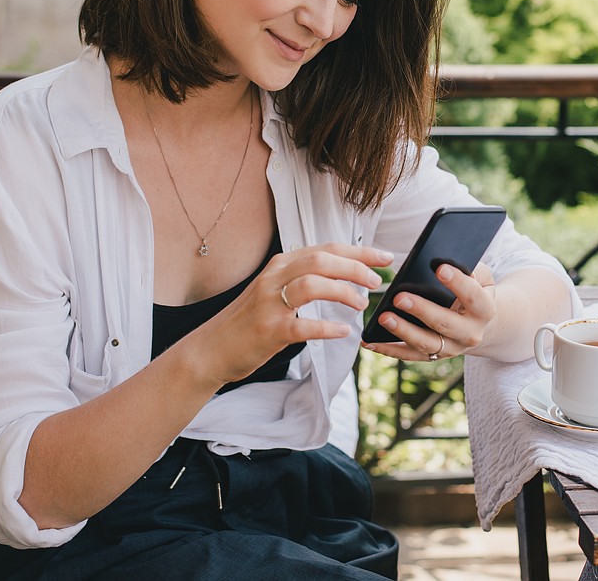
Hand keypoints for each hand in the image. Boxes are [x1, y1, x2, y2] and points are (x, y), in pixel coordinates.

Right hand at [189, 243, 391, 386]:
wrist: (211, 349)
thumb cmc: (250, 320)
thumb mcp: (275, 289)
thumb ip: (304, 277)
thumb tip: (345, 272)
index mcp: (281, 265)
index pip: (326, 248)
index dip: (360, 251)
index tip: (386, 257)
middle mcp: (274, 277)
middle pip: (321, 260)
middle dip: (355, 267)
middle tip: (376, 282)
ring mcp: (269, 304)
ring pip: (311, 284)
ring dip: (342, 291)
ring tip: (361, 304)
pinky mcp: (267, 330)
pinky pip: (301, 326)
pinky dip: (326, 327)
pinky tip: (343, 331)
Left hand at [363, 262, 497, 361]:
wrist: (481, 323)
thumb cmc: (475, 290)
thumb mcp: (480, 276)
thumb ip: (468, 267)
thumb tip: (440, 259)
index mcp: (484, 309)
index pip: (472, 295)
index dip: (457, 282)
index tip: (439, 268)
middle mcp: (470, 333)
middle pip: (444, 323)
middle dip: (421, 310)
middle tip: (399, 297)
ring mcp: (452, 348)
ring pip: (426, 343)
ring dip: (402, 331)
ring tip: (383, 317)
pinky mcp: (434, 356)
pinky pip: (409, 355)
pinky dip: (389, 349)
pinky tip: (370, 340)